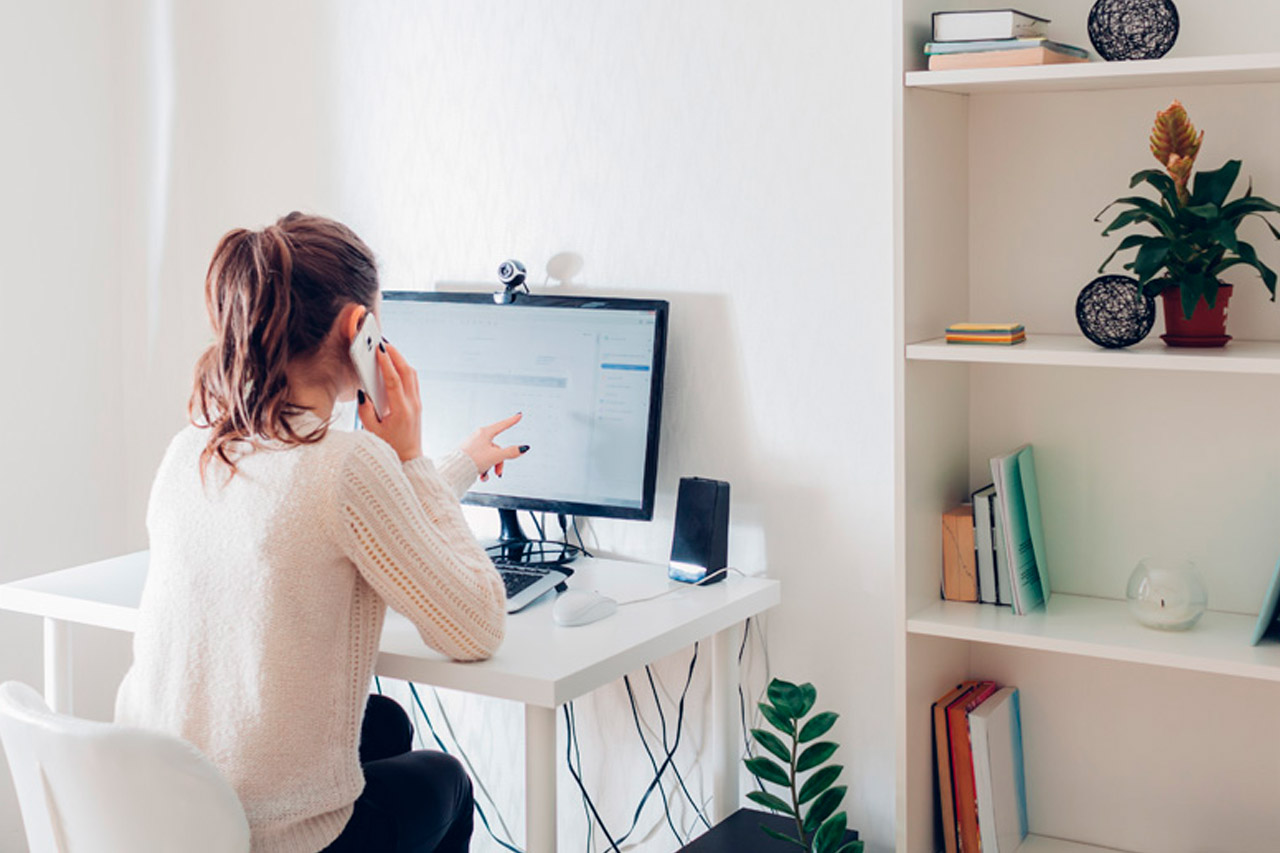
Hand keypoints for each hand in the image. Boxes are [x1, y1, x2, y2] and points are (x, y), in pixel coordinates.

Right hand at [357, 341, 422, 462]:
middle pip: (407, 372)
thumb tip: (362, 392)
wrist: (409, 460)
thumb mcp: (371, 430)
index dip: (386, 363)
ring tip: (388, 350)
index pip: (394, 380)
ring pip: (412, 375)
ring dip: (401, 360)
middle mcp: (413, 404)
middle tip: (383, 343)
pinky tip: (394, 365)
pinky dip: (404, 370)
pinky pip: (412, 381)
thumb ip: (365, 410)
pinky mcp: (417, 404)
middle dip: (396, 355)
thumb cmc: (389, 447)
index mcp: (401, 410)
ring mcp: (417, 403)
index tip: (379, 350)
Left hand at [462, 413, 528, 480]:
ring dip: (491, 467)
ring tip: (486, 475)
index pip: (503, 425)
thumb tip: (523, 448)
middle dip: (499, 462)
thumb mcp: (496, 456)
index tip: (518, 415)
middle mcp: (479, 437)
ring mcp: (473, 445)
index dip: (512, 420)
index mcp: (485, 433)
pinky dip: (483, 469)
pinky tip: (481, 476)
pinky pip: (481, 460)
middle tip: (498, 472)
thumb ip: (511, 452)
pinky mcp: (469, 454)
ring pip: (490, 456)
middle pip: (497, 448)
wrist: (455, 469)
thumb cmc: (472, 459)